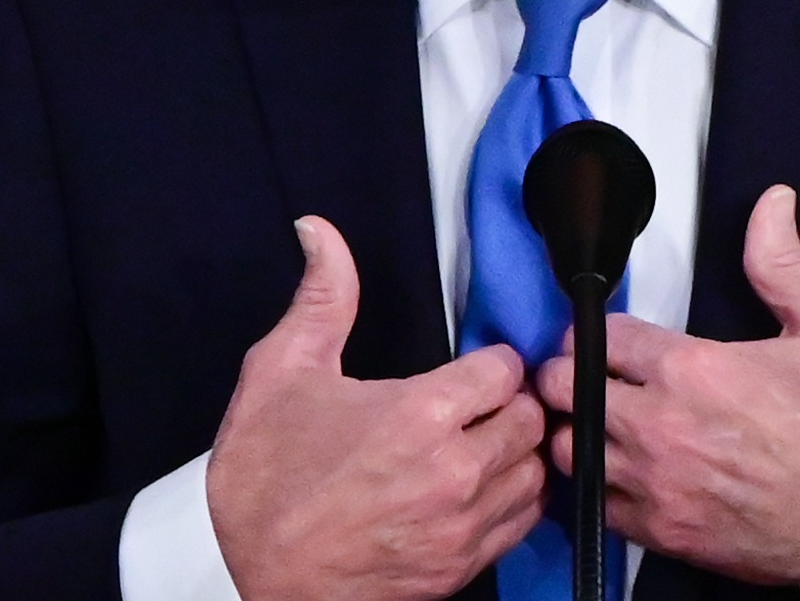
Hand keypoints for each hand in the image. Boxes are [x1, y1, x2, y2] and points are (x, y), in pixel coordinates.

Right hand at [208, 216, 549, 600]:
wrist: (264, 583)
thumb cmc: (265, 486)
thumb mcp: (279, 375)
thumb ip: (320, 299)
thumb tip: (319, 233)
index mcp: (418, 414)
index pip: (504, 369)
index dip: (489, 362)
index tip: (471, 369)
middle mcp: (454, 471)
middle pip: (530, 418)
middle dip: (509, 404)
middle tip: (477, 405)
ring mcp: (463, 525)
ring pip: (535, 471)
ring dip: (516, 453)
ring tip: (480, 445)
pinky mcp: (463, 568)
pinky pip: (523, 523)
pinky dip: (512, 501)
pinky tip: (478, 490)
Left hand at [539, 185, 799, 593]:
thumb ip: (783, 265)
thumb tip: (772, 208)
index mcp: (696, 370)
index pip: (601, 336)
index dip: (595, 329)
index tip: (603, 336)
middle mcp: (663, 427)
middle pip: (564, 389)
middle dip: (568, 374)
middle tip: (586, 374)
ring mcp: (656, 484)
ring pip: (567, 450)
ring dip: (574, 431)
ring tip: (594, 423)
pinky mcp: (661, 533)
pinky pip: (592, 506)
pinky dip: (593, 488)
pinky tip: (615, 473)